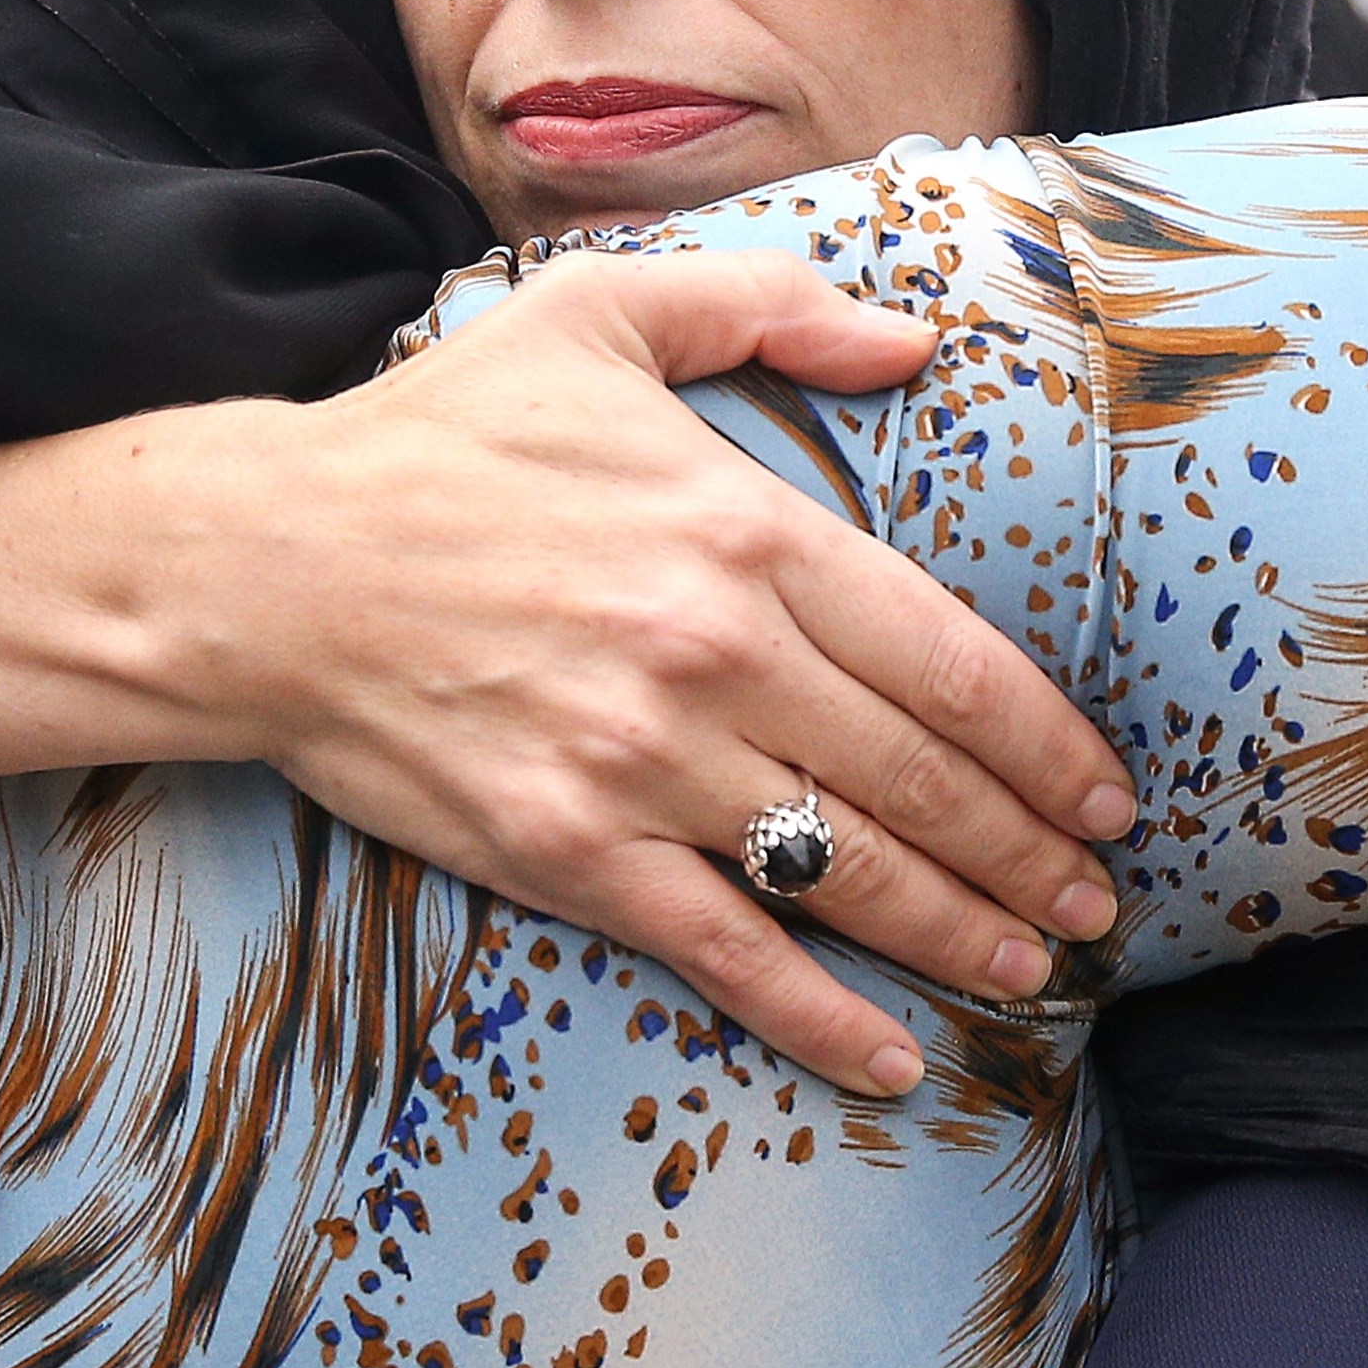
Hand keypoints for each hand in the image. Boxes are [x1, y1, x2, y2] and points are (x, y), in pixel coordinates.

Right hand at [193, 250, 1136, 1093]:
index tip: (1106, 794)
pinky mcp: (568, 853)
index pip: (952, 660)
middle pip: (924, 779)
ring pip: (847, 871)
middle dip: (1031, 854)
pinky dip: (823, 1016)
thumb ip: (771, 307)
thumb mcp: (600, 318)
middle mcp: (716, 656)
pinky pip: (728, 951)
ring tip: (1035, 969)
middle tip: (1097, 902)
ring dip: (961, 934)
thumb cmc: (433, 440)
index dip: (1048, 744)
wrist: (261, 565)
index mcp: (745, 531)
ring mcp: (643, 765)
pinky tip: (897, 1060)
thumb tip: (914, 341)